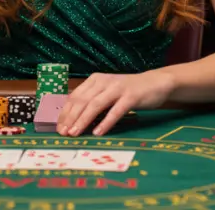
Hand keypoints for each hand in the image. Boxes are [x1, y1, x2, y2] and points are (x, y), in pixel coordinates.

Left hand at [57, 71, 174, 136]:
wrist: (155, 83)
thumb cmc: (128, 91)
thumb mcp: (107, 92)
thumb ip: (93, 101)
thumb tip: (73, 119)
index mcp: (95, 80)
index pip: (75, 96)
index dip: (65, 112)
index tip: (58, 127)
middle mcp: (104, 81)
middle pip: (82, 101)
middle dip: (71, 118)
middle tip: (63, 133)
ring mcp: (118, 88)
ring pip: (96, 105)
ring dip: (83, 120)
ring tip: (75, 133)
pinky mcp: (131, 96)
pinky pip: (115, 111)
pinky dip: (106, 122)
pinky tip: (98, 132)